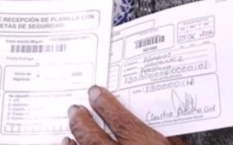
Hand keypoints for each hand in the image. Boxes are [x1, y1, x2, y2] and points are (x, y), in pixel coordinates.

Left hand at [66, 85, 185, 144]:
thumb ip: (165, 137)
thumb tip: (157, 127)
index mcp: (144, 144)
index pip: (118, 119)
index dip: (103, 104)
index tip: (95, 92)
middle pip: (93, 138)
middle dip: (81, 122)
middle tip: (75, 110)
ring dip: (74, 143)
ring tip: (68, 136)